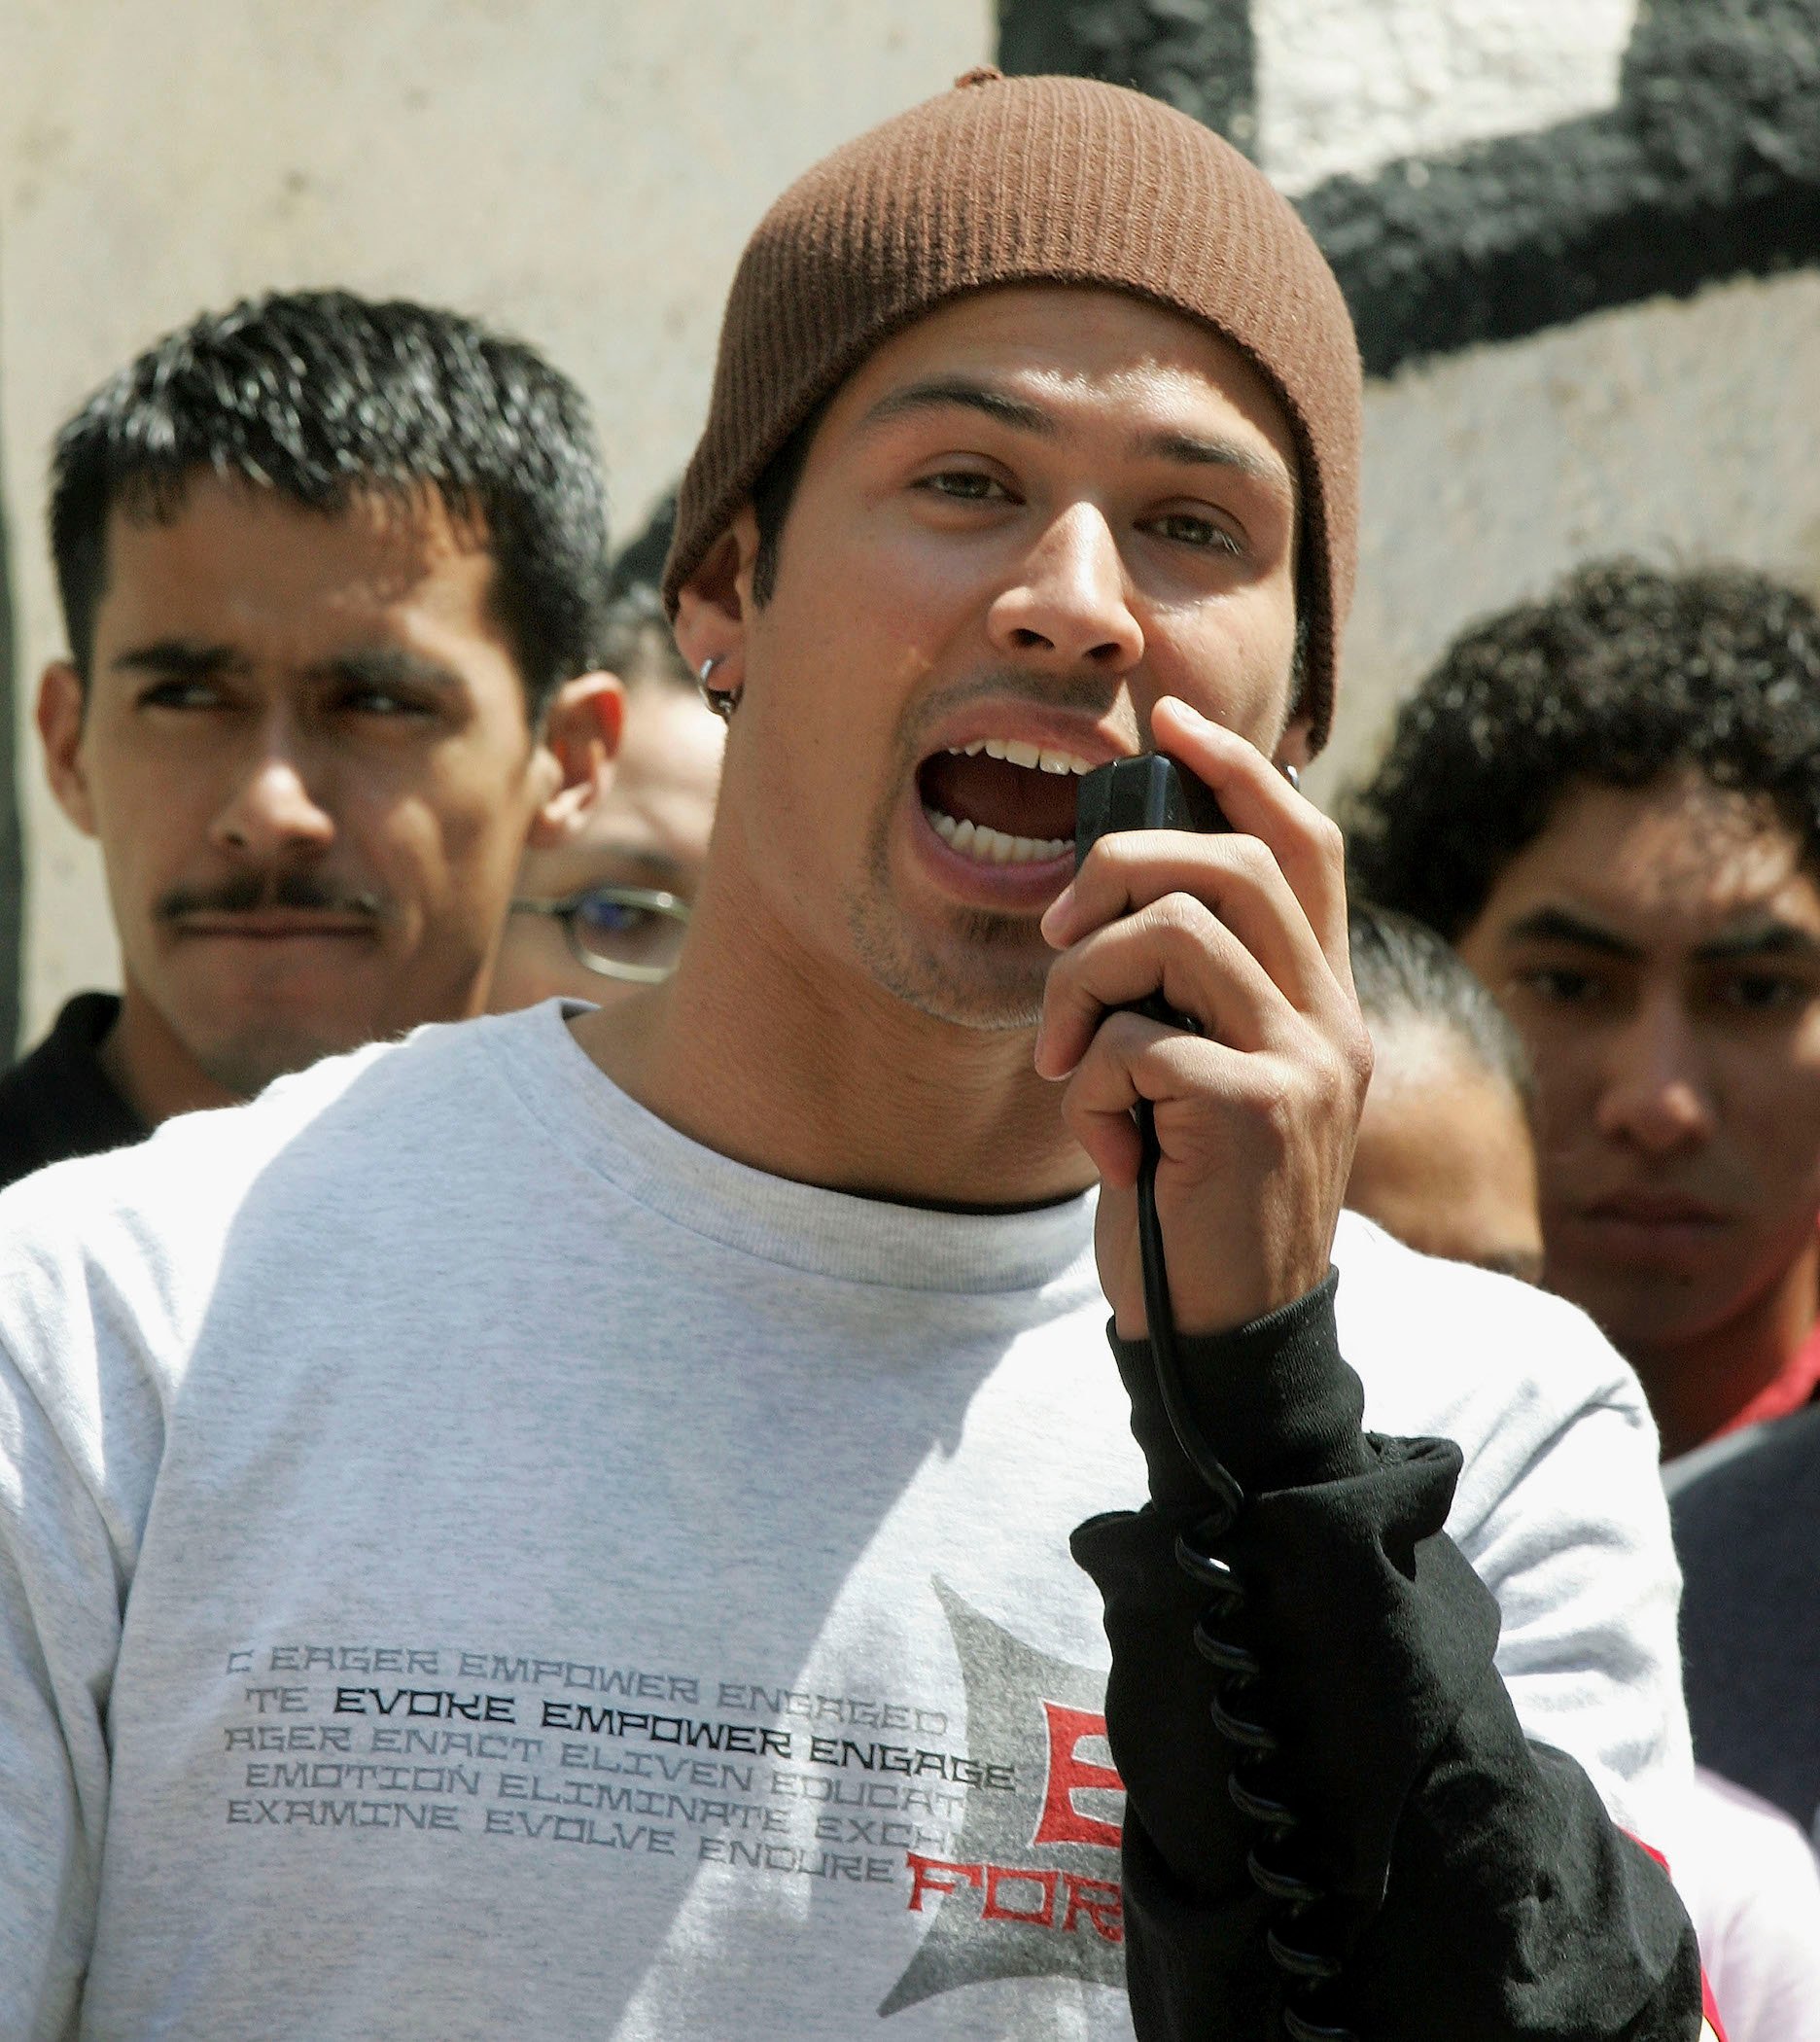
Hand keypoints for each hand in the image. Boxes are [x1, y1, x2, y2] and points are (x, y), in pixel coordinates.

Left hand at [1034, 699, 1371, 1336]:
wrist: (1223, 1335)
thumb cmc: (1189, 1198)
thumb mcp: (1196, 1078)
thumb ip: (1186, 994)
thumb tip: (1115, 891)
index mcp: (1319, 998)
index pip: (1305, 842)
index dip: (1237, 767)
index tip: (1166, 717)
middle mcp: (1331, 1017)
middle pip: (1232, 860)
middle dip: (1115, 868)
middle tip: (1056, 936)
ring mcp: (1305, 1061)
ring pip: (1173, 929)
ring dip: (1082, 982)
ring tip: (1066, 1061)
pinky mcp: (1258, 1110)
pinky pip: (1137, 1039)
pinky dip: (1089, 1083)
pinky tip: (1106, 1147)